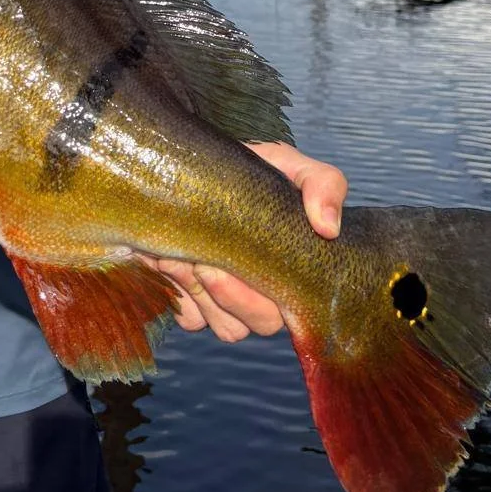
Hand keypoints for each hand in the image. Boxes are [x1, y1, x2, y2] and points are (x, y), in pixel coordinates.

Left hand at [139, 142, 347, 342]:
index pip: (283, 316)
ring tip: (175, 254)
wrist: (191, 163)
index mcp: (286, 274)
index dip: (254, 301)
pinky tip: (162, 260)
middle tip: (202, 260)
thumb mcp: (289, 164)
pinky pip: (187, 318)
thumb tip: (329, 228)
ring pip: (219, 327)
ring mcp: (222, 300)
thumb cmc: (249, 168)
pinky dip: (173, 291)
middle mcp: (258, 295)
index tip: (234, 266)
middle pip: (248, 328)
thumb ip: (323, 184)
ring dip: (194, 292)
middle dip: (223, 295)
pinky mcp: (188, 297)